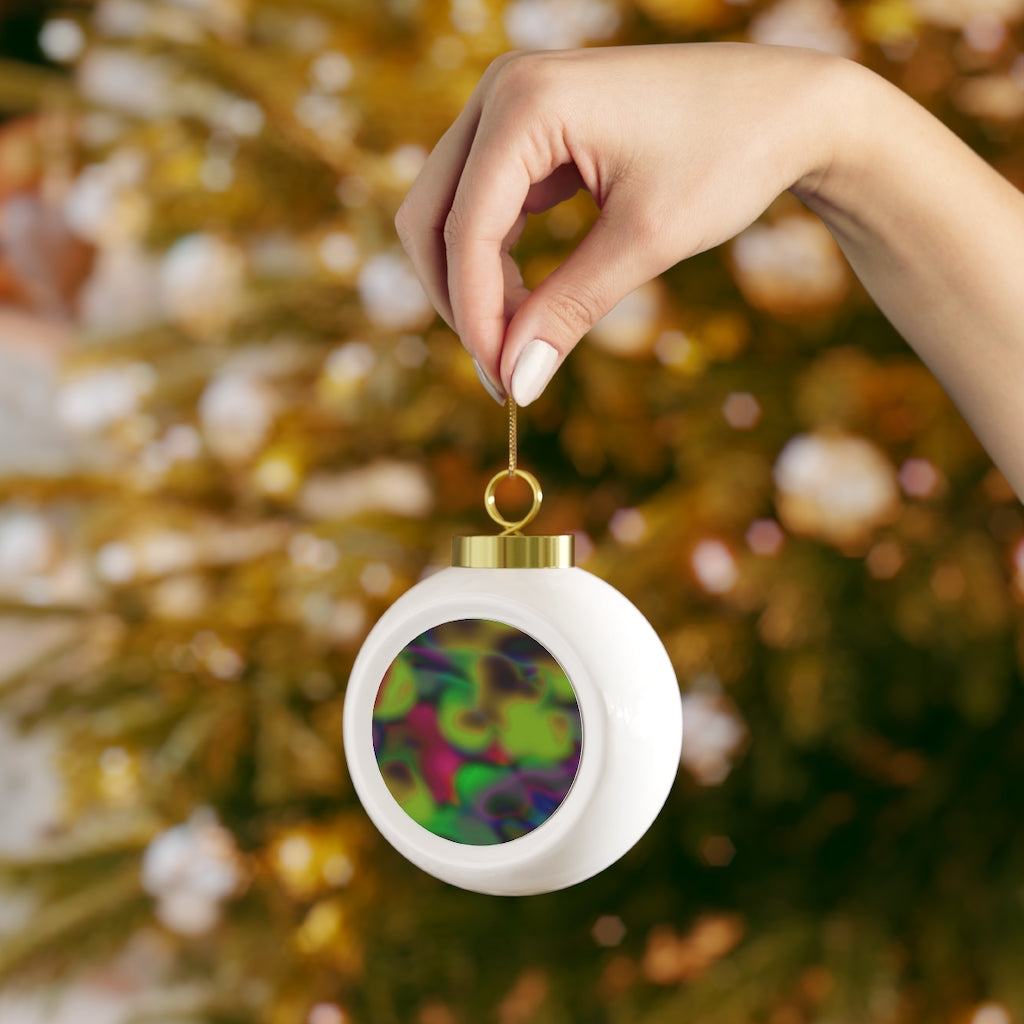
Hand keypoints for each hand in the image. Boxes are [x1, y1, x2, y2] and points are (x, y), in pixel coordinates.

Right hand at [395, 43, 844, 404]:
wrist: (787, 107)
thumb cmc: (728, 156)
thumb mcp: (645, 242)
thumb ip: (569, 310)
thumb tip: (517, 382)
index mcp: (525, 103)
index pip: (465, 230)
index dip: (476, 317)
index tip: (504, 383)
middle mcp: (503, 91)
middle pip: (430, 216)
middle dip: (459, 300)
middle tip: (503, 370)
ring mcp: (512, 105)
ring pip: (449, 213)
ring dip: (474, 283)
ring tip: (523, 342)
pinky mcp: (529, 129)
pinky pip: (484, 204)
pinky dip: (496, 259)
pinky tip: (530, 303)